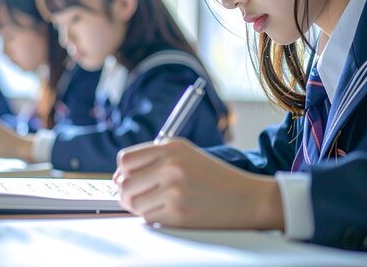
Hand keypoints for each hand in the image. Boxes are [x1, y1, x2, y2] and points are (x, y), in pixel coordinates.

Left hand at [114, 138, 284, 229]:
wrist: (247, 198)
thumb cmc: (213, 177)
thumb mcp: (185, 155)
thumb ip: (153, 160)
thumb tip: (118, 178)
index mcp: (171, 147)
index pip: (125, 160)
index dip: (122, 173)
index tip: (127, 180)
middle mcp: (170, 166)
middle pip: (124, 183)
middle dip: (126, 193)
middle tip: (137, 197)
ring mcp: (174, 190)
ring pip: (133, 203)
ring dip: (138, 207)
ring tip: (155, 204)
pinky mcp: (178, 213)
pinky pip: (148, 218)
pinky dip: (154, 217)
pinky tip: (170, 212)